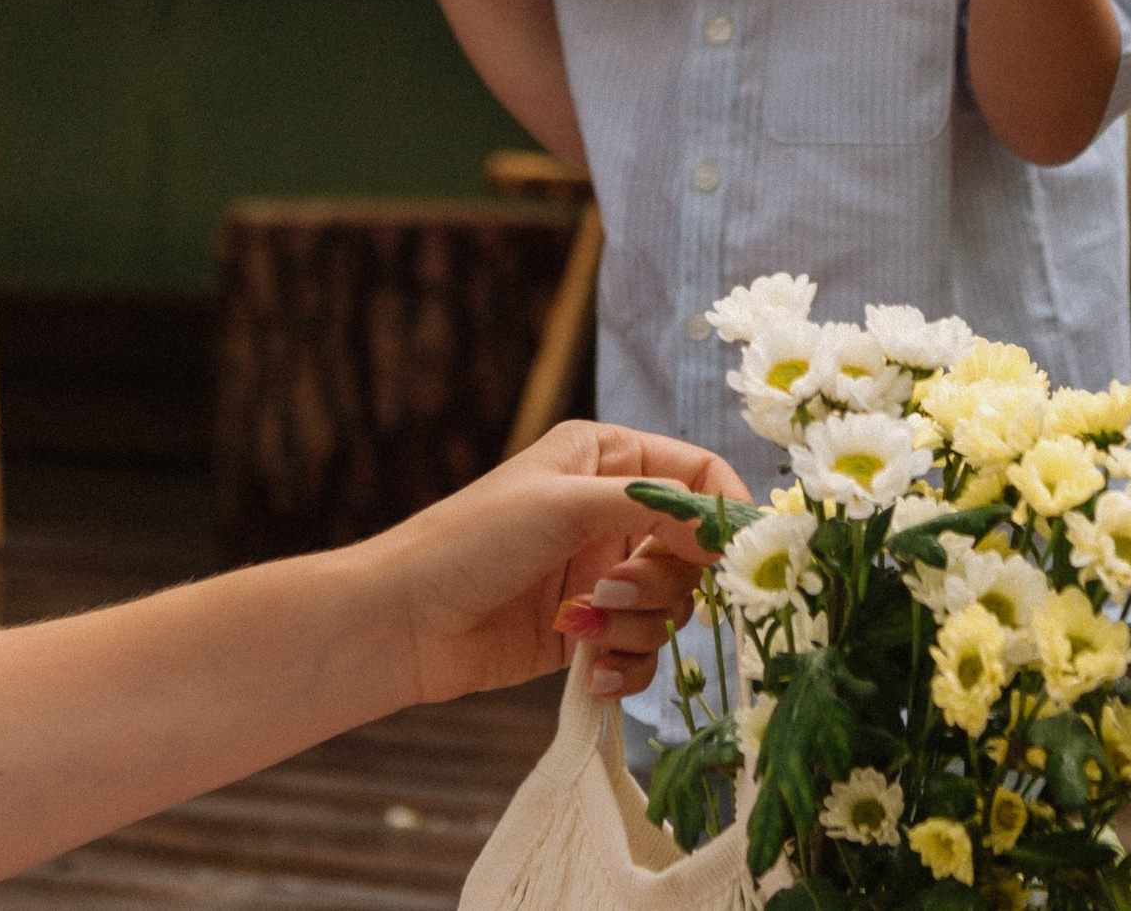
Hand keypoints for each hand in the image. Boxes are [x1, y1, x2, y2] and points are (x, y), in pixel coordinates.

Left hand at [362, 422, 747, 707]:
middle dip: (661, 581)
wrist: (403, 622)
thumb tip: (723, 526)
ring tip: (583, 628)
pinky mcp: (588, 631)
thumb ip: (652, 505)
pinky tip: (590, 671)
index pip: (697, 476)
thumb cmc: (470, 541)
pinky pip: (642, 651)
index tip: (727, 556)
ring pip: (670, 607)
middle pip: (692, 551)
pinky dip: (626, 664)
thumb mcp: (564, 503)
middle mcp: (610, 514)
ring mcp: (600, 575)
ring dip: (638, 626)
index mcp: (606, 459)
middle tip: (613, 590)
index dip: (721, 515)